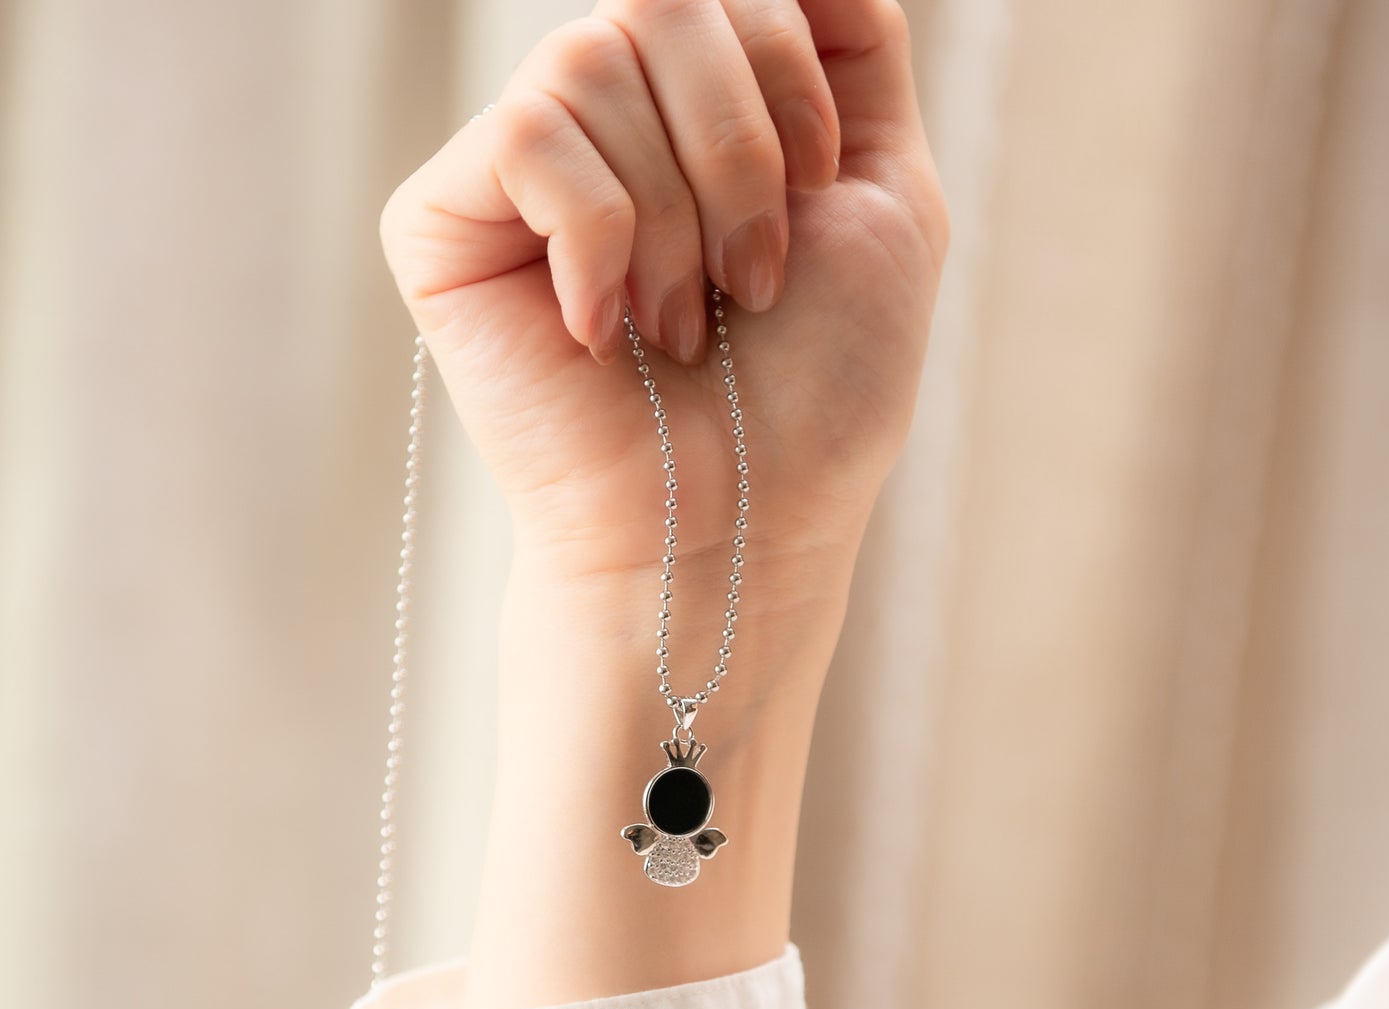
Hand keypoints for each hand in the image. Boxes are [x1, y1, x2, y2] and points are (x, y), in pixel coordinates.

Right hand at [376, 0, 950, 1008]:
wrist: (738, 519)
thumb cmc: (817, 393)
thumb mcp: (885, 197)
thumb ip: (848, 49)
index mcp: (696, 108)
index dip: (798, 92)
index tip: (810, 209)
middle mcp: (604, 121)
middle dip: (749, 154)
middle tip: (753, 285)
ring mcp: (518, 170)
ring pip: (595, 56)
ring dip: (682, 218)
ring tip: (680, 327)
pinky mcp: (444, 222)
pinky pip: (530, 137)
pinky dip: (601, 243)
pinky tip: (601, 332)